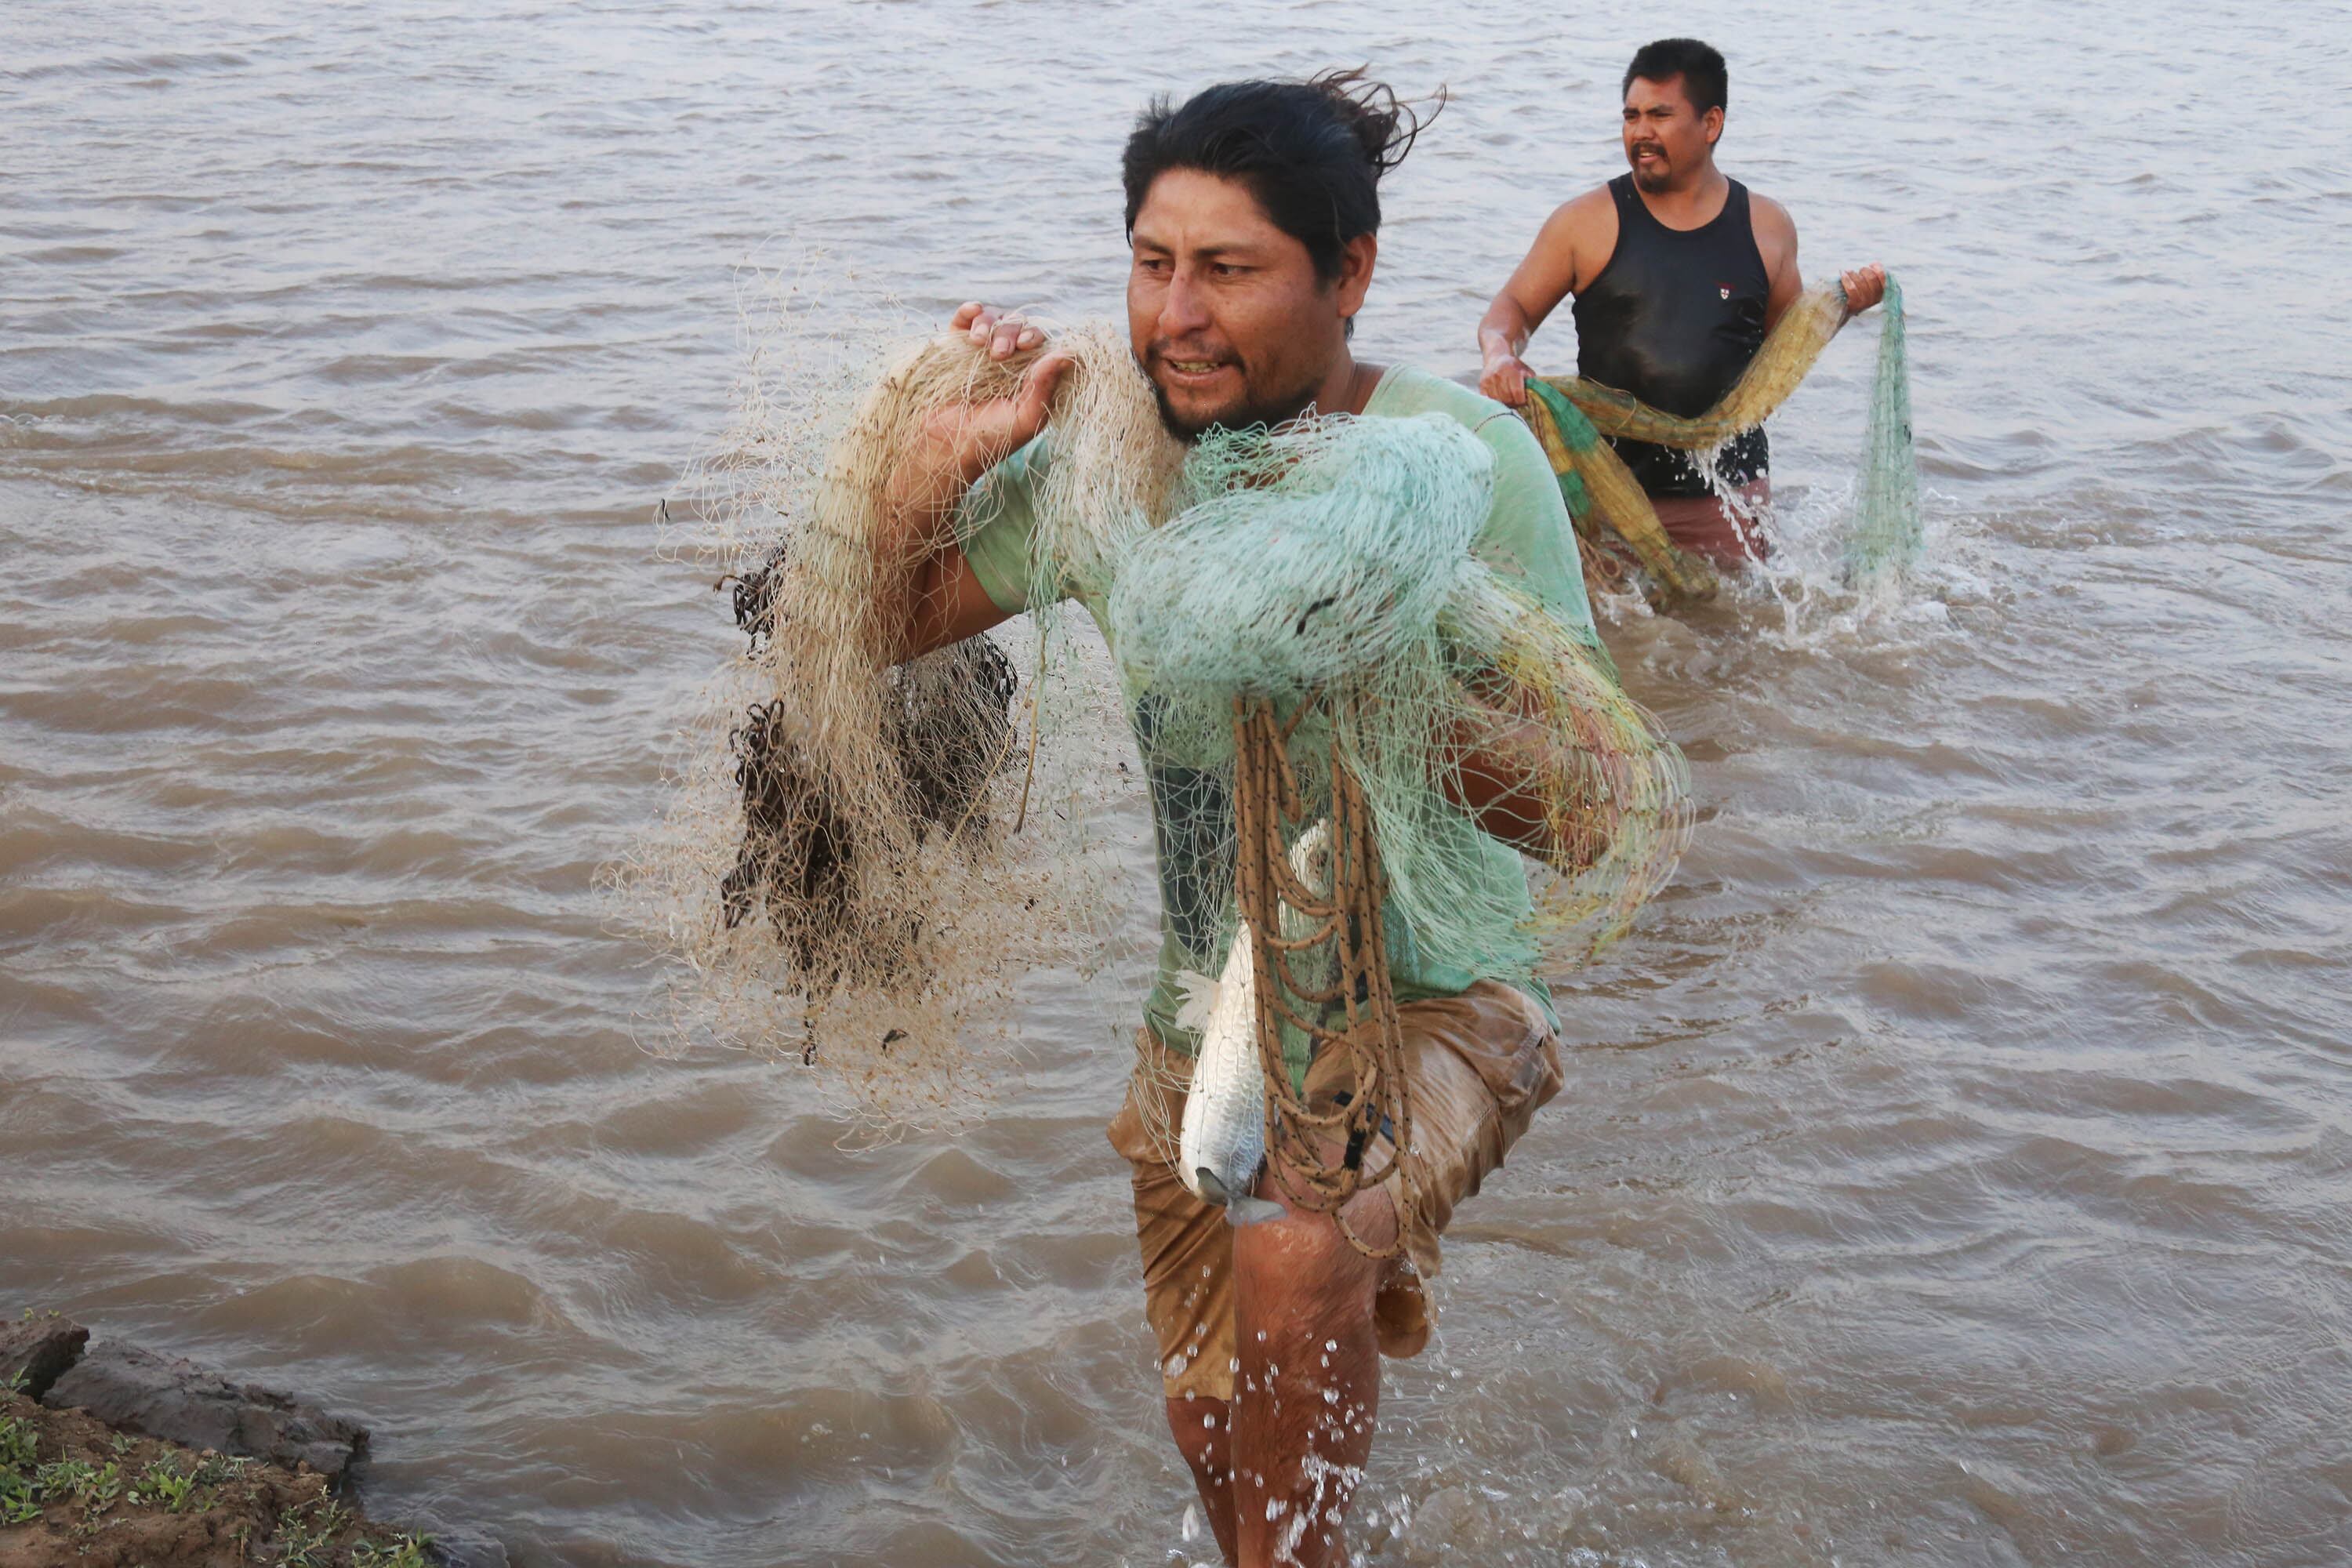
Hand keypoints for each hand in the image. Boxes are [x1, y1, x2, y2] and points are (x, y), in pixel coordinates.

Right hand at [925, 303, 1072, 482]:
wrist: (945, 447)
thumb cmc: (990, 439)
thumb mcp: (1025, 419)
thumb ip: (1045, 388)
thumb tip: (1067, 353)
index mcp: (1030, 375)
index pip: (1040, 343)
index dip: (1035, 336)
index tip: (1027, 344)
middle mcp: (1009, 360)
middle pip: (1017, 326)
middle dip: (1010, 332)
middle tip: (998, 354)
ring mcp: (981, 352)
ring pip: (993, 319)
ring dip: (989, 323)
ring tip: (978, 342)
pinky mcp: (955, 349)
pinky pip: (964, 320)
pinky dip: (968, 311)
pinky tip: (972, 311)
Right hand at [1478, 348, 1534, 407]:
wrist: (1497, 357)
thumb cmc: (1514, 367)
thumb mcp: (1525, 371)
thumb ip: (1531, 383)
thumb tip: (1535, 397)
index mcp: (1511, 370)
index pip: (1517, 393)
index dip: (1522, 400)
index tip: (1524, 400)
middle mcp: (1498, 374)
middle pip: (1507, 398)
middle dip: (1514, 403)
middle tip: (1516, 401)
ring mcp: (1489, 380)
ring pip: (1498, 401)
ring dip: (1505, 403)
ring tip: (1509, 399)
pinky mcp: (1482, 384)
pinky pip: (1489, 400)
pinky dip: (1496, 401)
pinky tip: (1500, 397)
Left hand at [1839, 263, 1887, 313]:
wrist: (1842, 310)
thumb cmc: (1855, 293)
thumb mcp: (1866, 285)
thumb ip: (1872, 275)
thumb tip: (1875, 264)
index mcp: (1881, 293)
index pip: (1883, 277)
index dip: (1878, 268)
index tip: (1871, 264)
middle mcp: (1875, 299)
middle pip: (1871, 278)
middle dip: (1864, 271)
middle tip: (1858, 271)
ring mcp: (1865, 303)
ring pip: (1861, 282)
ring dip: (1853, 274)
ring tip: (1848, 272)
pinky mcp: (1854, 305)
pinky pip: (1852, 289)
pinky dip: (1847, 279)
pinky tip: (1843, 274)